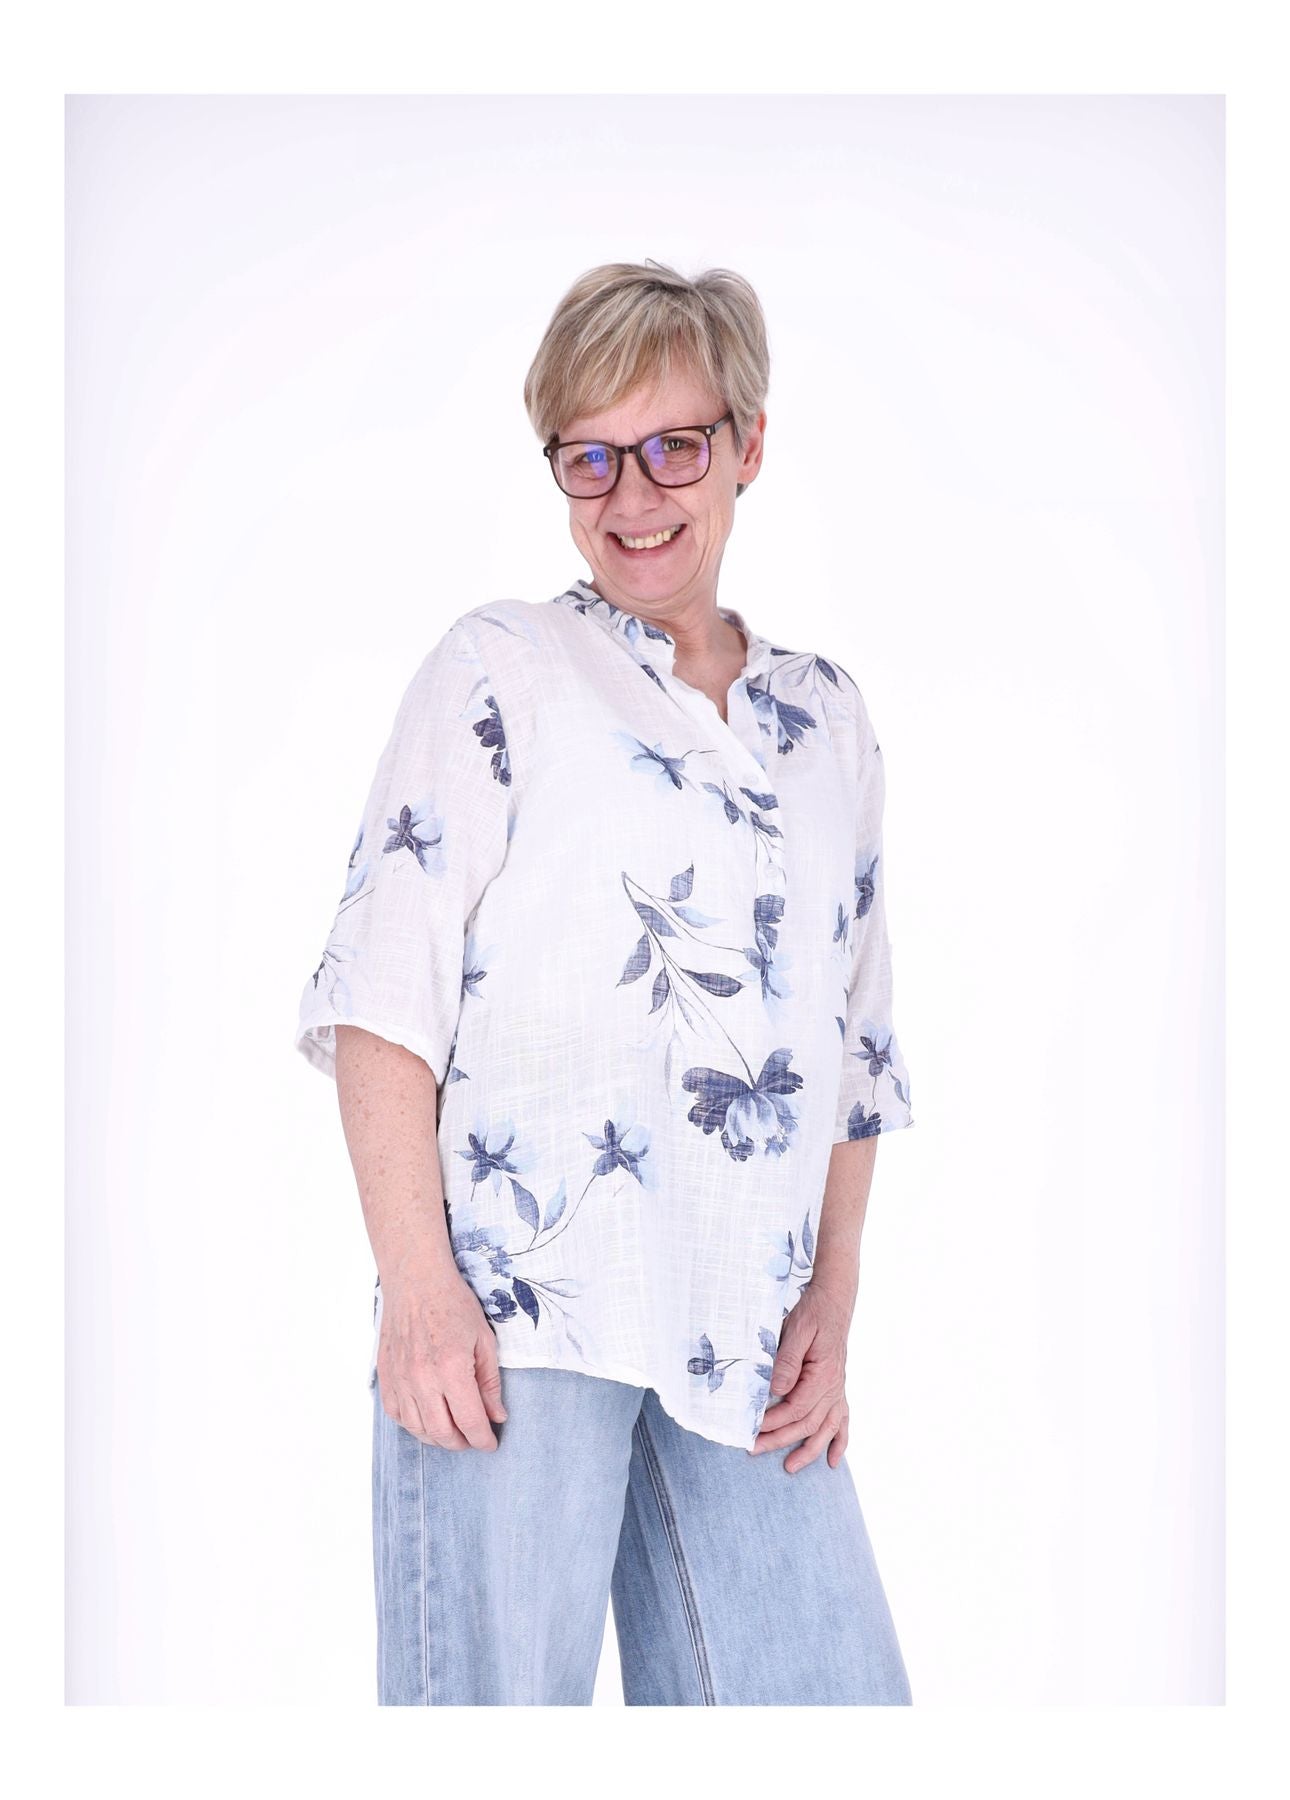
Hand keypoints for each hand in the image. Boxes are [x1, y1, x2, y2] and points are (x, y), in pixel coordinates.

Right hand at [376, 1264, 508, 1450]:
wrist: (416, 1281)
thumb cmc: (453, 1304)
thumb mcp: (484, 1339)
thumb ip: (490, 1382)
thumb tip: (496, 1416)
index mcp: (451, 1368)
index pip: (469, 1421)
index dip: (483, 1440)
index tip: (491, 1444)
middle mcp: (422, 1379)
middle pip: (442, 1433)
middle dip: (462, 1443)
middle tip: (474, 1438)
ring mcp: (400, 1379)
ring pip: (418, 1429)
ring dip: (438, 1438)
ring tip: (454, 1432)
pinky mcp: (386, 1376)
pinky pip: (397, 1415)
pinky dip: (414, 1425)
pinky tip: (428, 1419)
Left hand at [751, 1280, 853, 1471]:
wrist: (833, 1301)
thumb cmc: (813, 1313)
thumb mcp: (796, 1330)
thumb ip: (786, 1361)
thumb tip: (776, 1391)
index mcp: (824, 1375)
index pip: (795, 1408)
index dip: (772, 1422)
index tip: (751, 1428)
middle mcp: (835, 1387)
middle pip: (807, 1424)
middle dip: (780, 1440)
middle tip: (754, 1449)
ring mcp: (839, 1389)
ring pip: (825, 1429)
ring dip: (809, 1450)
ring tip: (791, 1467)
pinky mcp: (838, 1388)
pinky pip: (843, 1421)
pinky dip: (840, 1442)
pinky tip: (834, 1460)